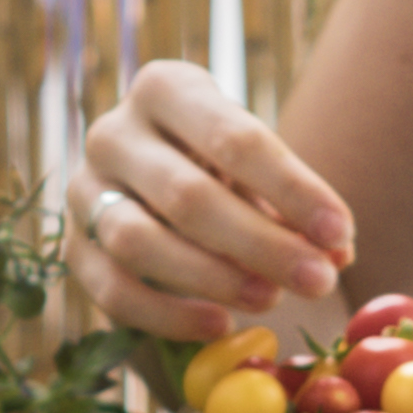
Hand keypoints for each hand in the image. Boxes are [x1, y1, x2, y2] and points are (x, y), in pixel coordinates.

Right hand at [63, 59, 354, 343]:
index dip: (292, 188)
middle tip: (317, 281)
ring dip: (212, 279)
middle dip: (260, 244)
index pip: (233, 138)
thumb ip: (293, 207)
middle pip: (186, 195)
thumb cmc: (219, 165)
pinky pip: (111, 289)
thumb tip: (336, 254)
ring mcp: (83, 190)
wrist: (153, 175)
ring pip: (138, 241)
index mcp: (165, 88)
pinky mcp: (73, 247)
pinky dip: (166, 315)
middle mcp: (112, 132)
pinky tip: (218, 325)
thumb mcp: (257, 168)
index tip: (339, 232)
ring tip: (271, 300)